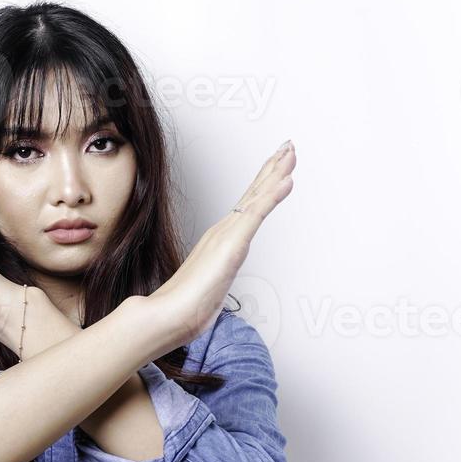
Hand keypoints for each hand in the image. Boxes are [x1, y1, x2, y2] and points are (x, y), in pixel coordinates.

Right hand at [147, 139, 295, 348]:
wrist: (170, 315)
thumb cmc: (185, 307)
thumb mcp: (208, 291)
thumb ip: (212, 282)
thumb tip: (213, 283)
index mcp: (220, 240)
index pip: (247, 206)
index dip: (263, 185)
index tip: (276, 166)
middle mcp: (224, 231)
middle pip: (253, 193)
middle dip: (272, 168)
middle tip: (288, 146)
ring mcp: (228, 235)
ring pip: (257, 196)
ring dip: (276, 173)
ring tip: (290, 152)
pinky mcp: (232, 243)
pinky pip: (257, 214)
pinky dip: (272, 196)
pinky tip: (286, 181)